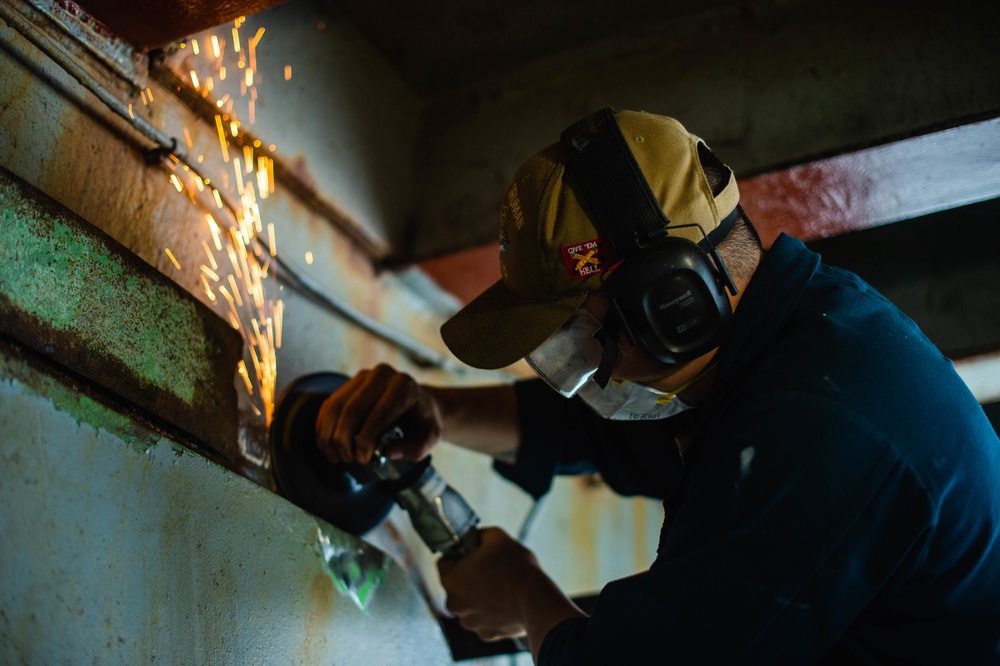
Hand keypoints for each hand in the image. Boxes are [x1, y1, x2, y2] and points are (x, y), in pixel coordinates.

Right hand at [314, 364, 441, 463]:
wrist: (418, 405)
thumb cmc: (423, 423)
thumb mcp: (429, 438)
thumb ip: (414, 449)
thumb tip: (389, 453)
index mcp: (405, 386)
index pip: (380, 412)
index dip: (367, 438)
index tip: (361, 459)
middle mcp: (383, 374)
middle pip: (353, 407)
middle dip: (345, 438)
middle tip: (347, 459)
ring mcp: (364, 376)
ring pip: (336, 405)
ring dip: (330, 434)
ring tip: (334, 456)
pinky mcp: (350, 383)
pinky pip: (329, 405)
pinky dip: (324, 427)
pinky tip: (326, 446)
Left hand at [438, 527, 585, 650]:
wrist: (537, 602)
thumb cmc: (516, 569)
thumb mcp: (496, 536)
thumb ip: (477, 535)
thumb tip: (474, 538)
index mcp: (450, 579)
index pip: (444, 561)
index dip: (460, 555)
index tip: (474, 555)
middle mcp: (454, 604)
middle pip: (457, 584)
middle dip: (470, 577)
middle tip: (492, 570)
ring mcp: (469, 621)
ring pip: (470, 603)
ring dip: (480, 596)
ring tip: (502, 587)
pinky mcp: (485, 633)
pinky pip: (484, 619)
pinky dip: (492, 612)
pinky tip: (506, 603)